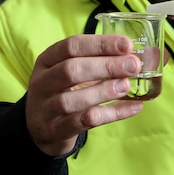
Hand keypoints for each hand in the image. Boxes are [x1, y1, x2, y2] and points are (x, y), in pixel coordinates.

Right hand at [25, 34, 143, 155]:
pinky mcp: (57, 130)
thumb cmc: (63, 92)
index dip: (100, 44)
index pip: (71, 46)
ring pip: (72, 100)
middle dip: (105, 66)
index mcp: (47, 60)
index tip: (126, 44)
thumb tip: (134, 55)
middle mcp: (42, 83)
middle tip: (133, 65)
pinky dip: (112, 114)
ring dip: (103, 91)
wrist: (39, 128)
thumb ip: (96, 61)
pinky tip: (133, 107)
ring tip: (127, 85)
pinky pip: (86, 121)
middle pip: (70, 70)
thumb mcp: (70, 71)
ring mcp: (46, 108)